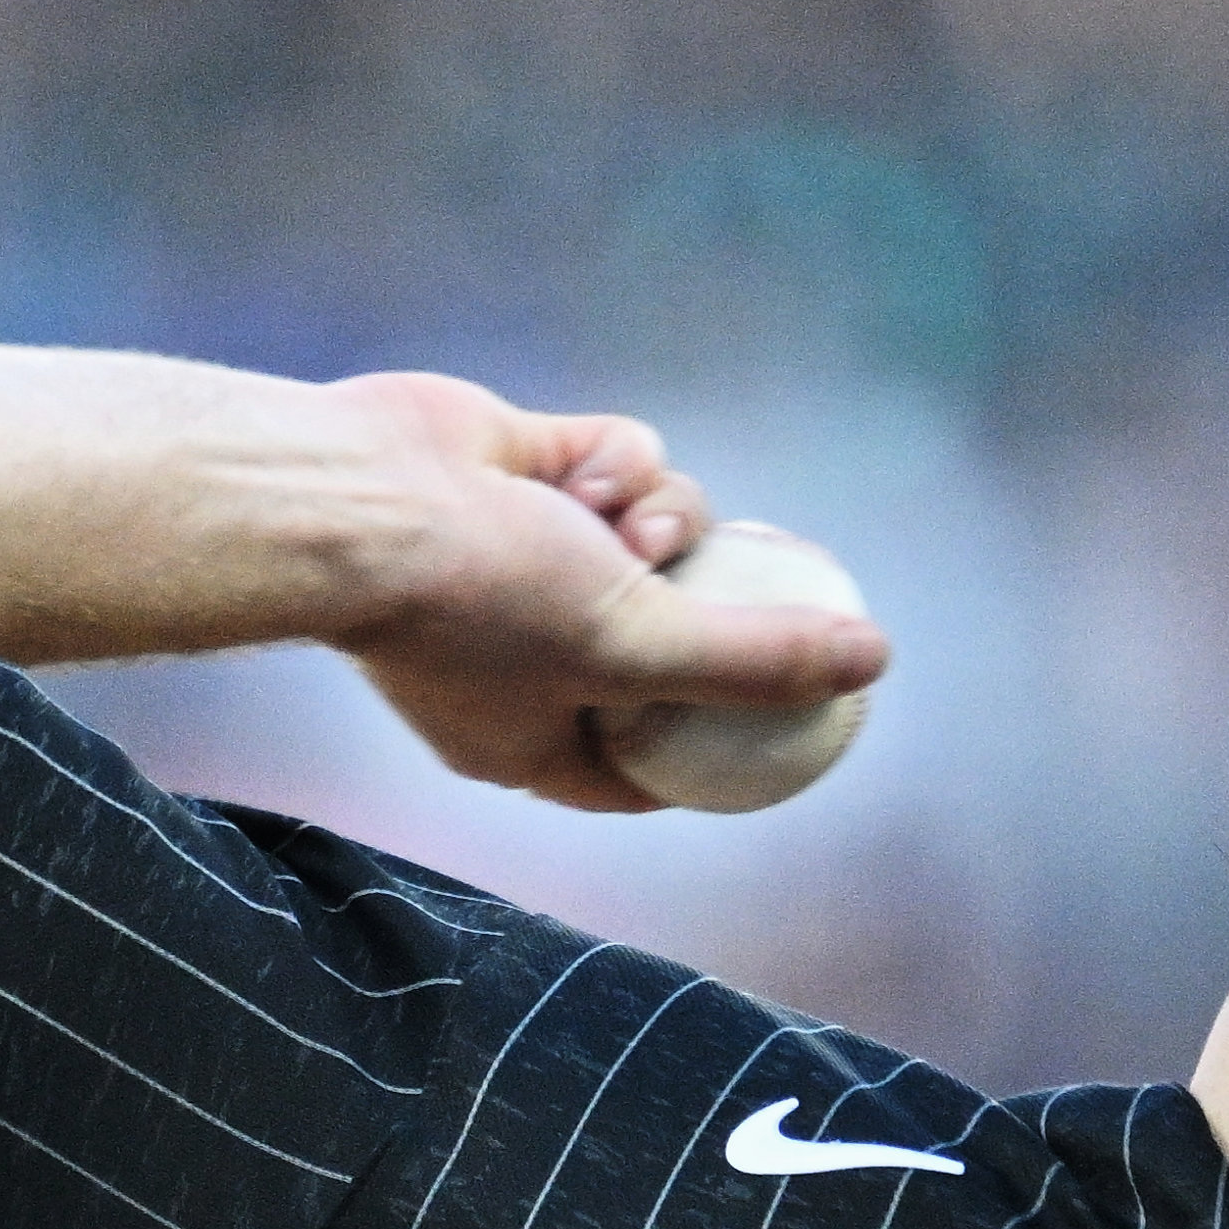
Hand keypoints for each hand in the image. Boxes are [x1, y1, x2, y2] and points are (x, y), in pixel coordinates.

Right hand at [316, 372, 889, 811]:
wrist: (355, 496)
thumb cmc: (475, 599)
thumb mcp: (636, 648)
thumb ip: (752, 663)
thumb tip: (873, 662)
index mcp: (530, 740)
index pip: (650, 767)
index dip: (719, 747)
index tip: (786, 724)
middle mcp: (526, 657)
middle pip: (668, 641)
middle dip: (702, 606)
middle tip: (753, 585)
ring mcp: (528, 558)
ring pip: (658, 537)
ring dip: (664, 521)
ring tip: (624, 522)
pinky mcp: (527, 470)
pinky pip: (618, 464)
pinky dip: (618, 462)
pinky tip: (581, 471)